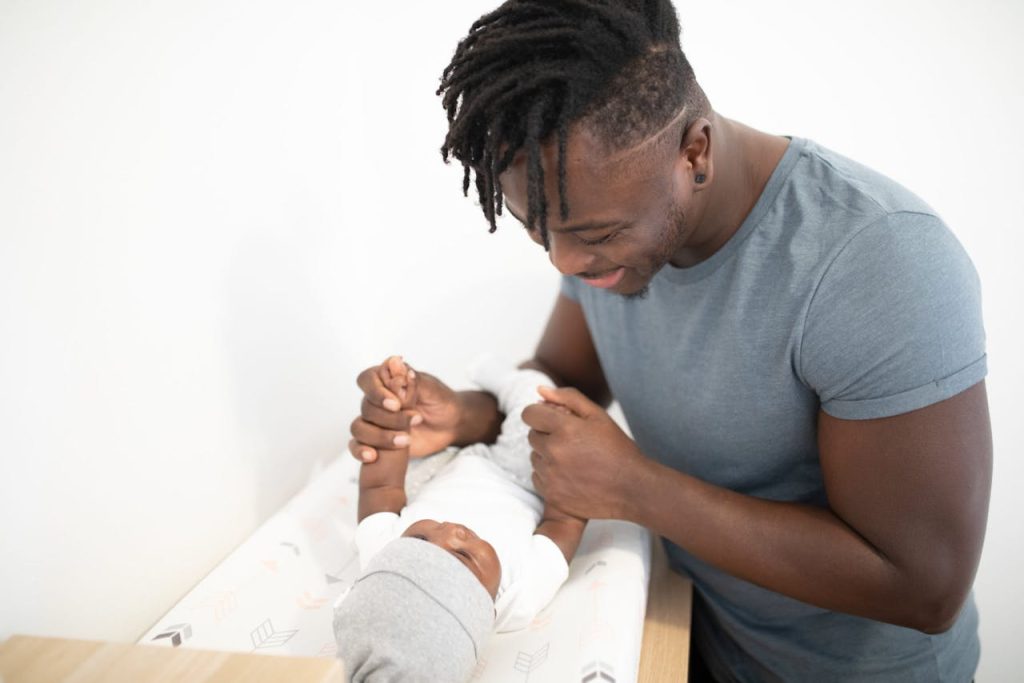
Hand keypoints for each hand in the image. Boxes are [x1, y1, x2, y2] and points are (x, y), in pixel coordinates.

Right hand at [349, 356, 461, 461]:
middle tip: (415, 420)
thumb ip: (412, 380)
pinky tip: (372, 456)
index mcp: (387, 381)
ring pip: (359, 427)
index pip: (367, 379)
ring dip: (380, 435)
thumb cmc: (441, 402)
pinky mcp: (376, 442)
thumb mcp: (432, 389)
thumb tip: (394, 363)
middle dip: (389, 417)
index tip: (395, 404)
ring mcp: (375, 422)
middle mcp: (376, 401)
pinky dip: (360, 450)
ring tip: (405, 440)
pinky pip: (356, 446)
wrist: (451, 425)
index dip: (377, 391)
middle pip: (365, 407)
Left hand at [523, 385, 647, 519]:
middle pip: (532, 436)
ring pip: (534, 457)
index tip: (552, 420)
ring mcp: (551, 476)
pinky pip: (537, 478)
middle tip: (572, 442)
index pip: (529, 414)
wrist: (632, 488)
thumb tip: (540, 390)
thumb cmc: (617, 449)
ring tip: (574, 460)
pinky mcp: (551, 496)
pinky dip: (548, 475)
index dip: (540, 414)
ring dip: (548, 456)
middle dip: (547, 435)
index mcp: (564, 429)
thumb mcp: (598, 416)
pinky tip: (570, 476)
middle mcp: (554, 452)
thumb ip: (568, 398)